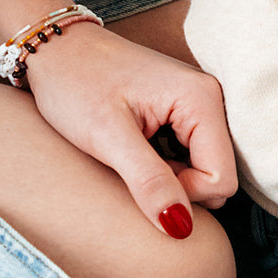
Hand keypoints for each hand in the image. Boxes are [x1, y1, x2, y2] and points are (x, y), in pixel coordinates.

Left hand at [24, 21, 237, 234]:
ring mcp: (200, 104)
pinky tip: (138, 148)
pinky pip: (192, 155)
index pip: (220, 178)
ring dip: (170, 175)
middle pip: (217, 174)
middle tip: (133, 164)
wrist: (56, 49)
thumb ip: (149, 181)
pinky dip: (166, 163)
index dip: (183, 193)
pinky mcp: (185, 110)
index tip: (139, 177)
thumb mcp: (107, 137)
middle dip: (177, 184)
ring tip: (132, 154)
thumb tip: (181, 228)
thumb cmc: (76, 83)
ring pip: (204, 167)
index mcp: (201, 99)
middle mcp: (211, 98)